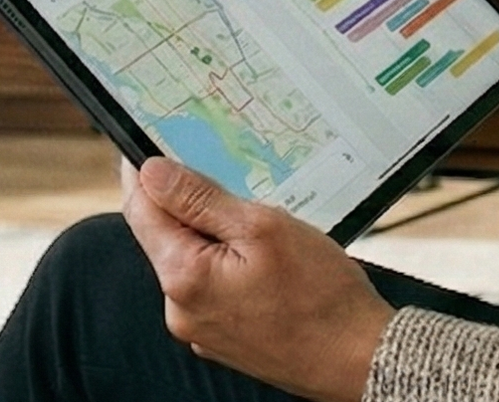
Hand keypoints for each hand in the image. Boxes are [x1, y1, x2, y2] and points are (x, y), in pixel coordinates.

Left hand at [124, 157, 394, 400]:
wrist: (357, 357)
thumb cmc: (320, 295)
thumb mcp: (262, 227)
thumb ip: (199, 199)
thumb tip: (152, 173)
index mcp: (183, 277)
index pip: (140, 211)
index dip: (143, 172)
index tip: (152, 142)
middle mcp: (181, 308)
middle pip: (166, 235)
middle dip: (188, 201)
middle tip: (224, 172)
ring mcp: (201, 327)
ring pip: (192, 259)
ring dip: (214, 232)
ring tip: (258, 218)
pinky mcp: (223, 336)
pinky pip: (213, 285)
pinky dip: (229, 261)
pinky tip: (266, 256)